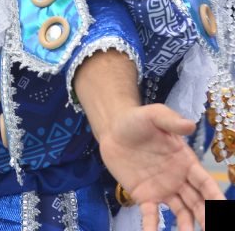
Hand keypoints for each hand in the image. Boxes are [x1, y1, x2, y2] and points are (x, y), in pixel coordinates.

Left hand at [98, 103, 222, 230]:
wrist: (112, 129)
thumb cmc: (137, 120)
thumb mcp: (154, 115)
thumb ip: (171, 121)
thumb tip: (190, 124)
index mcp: (185, 162)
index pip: (205, 183)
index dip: (216, 197)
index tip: (223, 208)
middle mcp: (178, 179)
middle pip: (198, 203)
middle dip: (207, 217)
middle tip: (209, 228)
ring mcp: (162, 189)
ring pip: (181, 213)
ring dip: (187, 226)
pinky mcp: (144, 195)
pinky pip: (152, 215)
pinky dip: (153, 227)